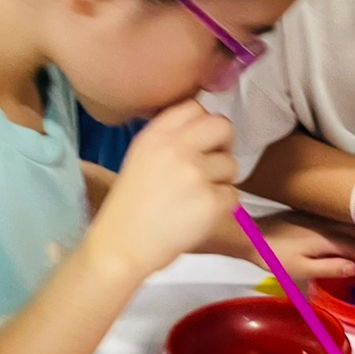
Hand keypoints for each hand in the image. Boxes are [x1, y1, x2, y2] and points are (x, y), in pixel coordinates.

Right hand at [85, 100, 236, 282]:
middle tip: (211, 165)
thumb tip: (205, 127)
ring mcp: (195, 173)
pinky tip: (198, 215)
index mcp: (155, 134)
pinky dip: (222, 206)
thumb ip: (170, 140)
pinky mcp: (211, 200)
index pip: (194, 107)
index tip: (200, 142)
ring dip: (221, 180)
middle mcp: (176, 147)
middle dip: (223, 144)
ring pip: (231, 164)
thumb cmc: (131, 206)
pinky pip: (233, 194)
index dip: (203, 124)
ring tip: (196, 197)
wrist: (121, 246)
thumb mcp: (141, 158)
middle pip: (222, 126)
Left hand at [248, 212, 354, 283]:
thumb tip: (354, 267)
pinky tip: (345, 244)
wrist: (250, 236)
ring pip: (349, 227)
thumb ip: (329, 267)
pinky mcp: (308, 217)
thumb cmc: (273, 256)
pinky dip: (348, 235)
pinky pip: (337, 224)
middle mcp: (325, 224)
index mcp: (325, 238)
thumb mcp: (301, 269)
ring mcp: (317, 218)